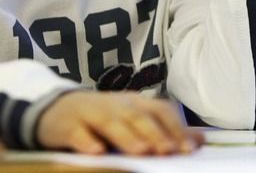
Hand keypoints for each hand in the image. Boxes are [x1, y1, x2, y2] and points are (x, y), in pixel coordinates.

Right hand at [36, 91, 203, 155]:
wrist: (56, 108)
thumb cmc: (103, 118)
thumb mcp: (135, 119)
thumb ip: (166, 130)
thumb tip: (200, 141)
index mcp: (136, 103)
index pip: (160, 112)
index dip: (175, 129)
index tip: (190, 149)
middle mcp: (116, 105)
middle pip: (138, 117)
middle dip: (155, 134)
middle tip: (169, 151)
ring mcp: (91, 113)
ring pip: (111, 123)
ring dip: (127, 137)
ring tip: (141, 151)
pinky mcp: (67, 125)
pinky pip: (78, 133)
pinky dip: (87, 142)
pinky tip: (97, 152)